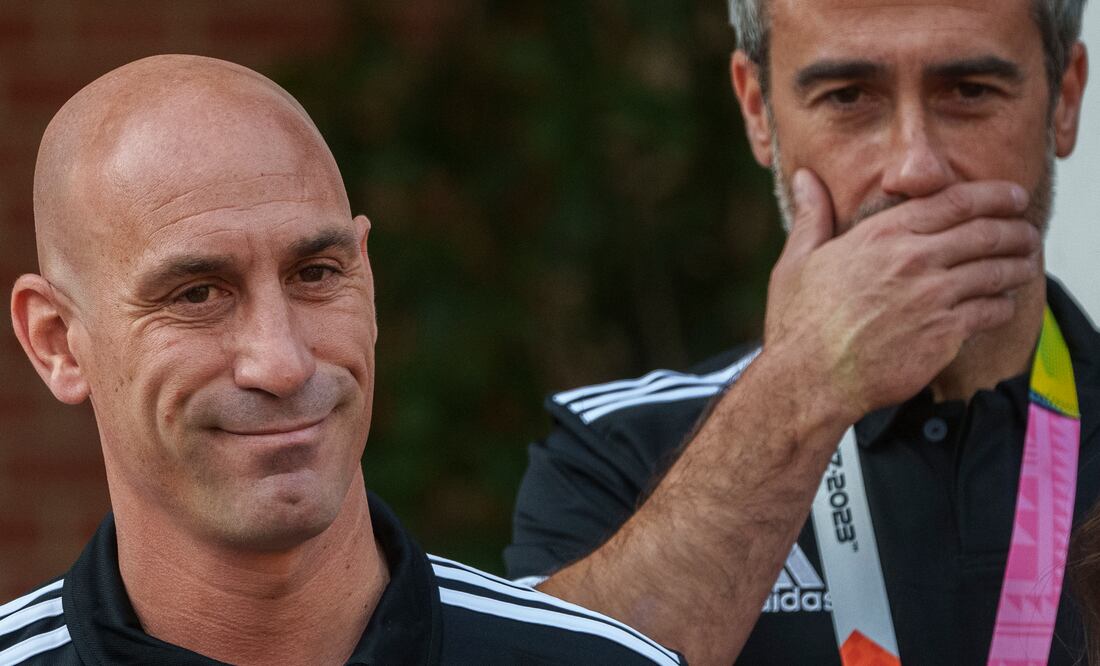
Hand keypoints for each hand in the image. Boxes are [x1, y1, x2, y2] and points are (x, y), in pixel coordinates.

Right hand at [764, 169, 1040, 421]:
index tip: (1011, 196)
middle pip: (986, 232)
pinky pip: (991, 311)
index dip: (992, 195)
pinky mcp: (945, 334)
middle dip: (1015, 229)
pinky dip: (1003, 305)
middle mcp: (913, 260)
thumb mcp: (796, 261)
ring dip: (1018, 265)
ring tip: (1024, 265)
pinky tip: (1001, 305)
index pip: (954, 201)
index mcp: (882, 235)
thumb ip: (812, 215)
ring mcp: (933, 297)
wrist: (810, 378)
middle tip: (1026, 232)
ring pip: (996, 271)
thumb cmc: (799, 323)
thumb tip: (805, 178)